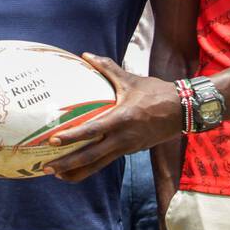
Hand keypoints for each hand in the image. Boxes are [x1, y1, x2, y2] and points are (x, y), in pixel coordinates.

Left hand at [44, 53, 183, 182]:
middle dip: (67, 163)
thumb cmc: (156, 93)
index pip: (92, 131)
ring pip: (97, 165)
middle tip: (46, 168)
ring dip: (76, 171)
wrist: (183, 111)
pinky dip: (90, 167)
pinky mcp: (129, 151)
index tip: (53, 141)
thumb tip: (86, 55)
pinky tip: (76, 169)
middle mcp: (123, 138)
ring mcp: (126, 147)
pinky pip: (105, 162)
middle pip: (90, 156)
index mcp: (122, 118)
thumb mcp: (130, 80)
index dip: (72, 136)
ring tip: (57, 175)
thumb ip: (107, 68)